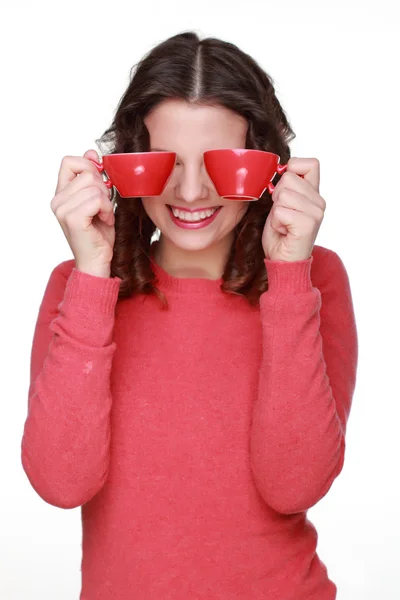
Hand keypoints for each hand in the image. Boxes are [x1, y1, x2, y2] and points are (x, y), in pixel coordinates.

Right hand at [50, 149, 114, 276]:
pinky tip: (104, 221)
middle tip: (103, 208)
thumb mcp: (99, 200)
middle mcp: (57, 200)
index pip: (69, 161)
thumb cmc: (99, 234)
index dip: (88, 165)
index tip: (100, 180)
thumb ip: (93, 178)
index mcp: (61, 194)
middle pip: (87, 172)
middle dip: (103, 188)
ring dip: (107, 202)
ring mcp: (62, 209)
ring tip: (103, 216)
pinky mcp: (72, 218)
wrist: (98, 261)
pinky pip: (97, 199)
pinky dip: (107, 209)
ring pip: (94, 186)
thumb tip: (91, 151)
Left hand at [262, 157, 325, 261]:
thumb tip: (281, 169)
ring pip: (283, 195)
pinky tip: (283, 231)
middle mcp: (319, 202)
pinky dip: (275, 222)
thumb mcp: (283, 204)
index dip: (293, 169)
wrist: (283, 261)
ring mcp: (316, 213)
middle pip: (288, 178)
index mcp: (314, 194)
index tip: (285, 189)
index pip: (311, 164)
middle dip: (277, 196)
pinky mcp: (308, 224)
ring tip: (283, 224)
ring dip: (275, 211)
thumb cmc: (281, 234)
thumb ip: (287, 187)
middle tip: (282, 214)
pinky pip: (280, 211)